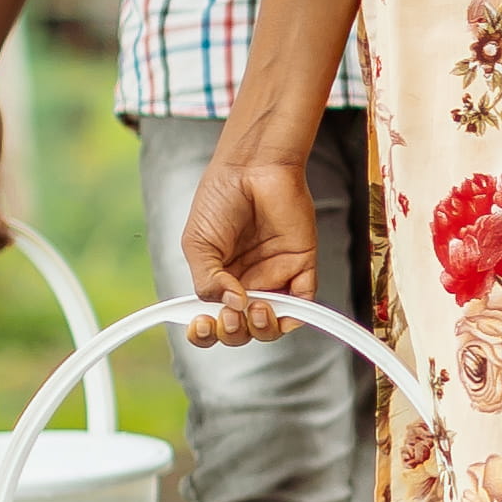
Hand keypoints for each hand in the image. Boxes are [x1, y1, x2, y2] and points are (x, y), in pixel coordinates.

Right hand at [174, 141, 325, 345]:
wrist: (251, 168)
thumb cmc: (219, 200)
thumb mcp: (198, 243)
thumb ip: (208, 280)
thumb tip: (232, 306)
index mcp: (217, 281)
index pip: (212, 321)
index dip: (206, 333)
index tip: (201, 326)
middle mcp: (246, 284)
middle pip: (242, 330)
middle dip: (234, 332)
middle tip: (230, 314)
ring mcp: (274, 277)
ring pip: (272, 324)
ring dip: (263, 328)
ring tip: (256, 307)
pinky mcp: (301, 266)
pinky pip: (303, 302)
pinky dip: (293, 314)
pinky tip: (276, 305)